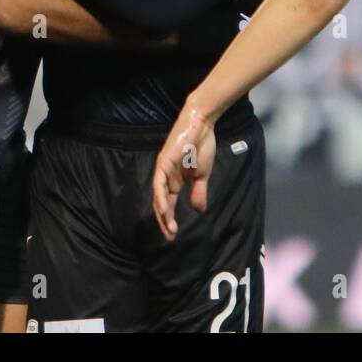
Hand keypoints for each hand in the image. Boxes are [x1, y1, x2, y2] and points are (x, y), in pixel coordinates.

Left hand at [151, 108, 215, 241]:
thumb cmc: (202, 145)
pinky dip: (161, 197)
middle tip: (170, 237)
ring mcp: (163, 170)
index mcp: (175, 180)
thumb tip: (199, 211)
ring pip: (158, 196)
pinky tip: (165, 209)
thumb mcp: (202, 174)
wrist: (202, 125)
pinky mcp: (163, 162)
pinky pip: (159, 183)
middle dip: (165, 221)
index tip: (174, 234)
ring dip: (163, 213)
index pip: (169, 203)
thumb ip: (198, 191)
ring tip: (169, 229)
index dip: (170, 219)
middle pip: (161, 203)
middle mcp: (166, 177)